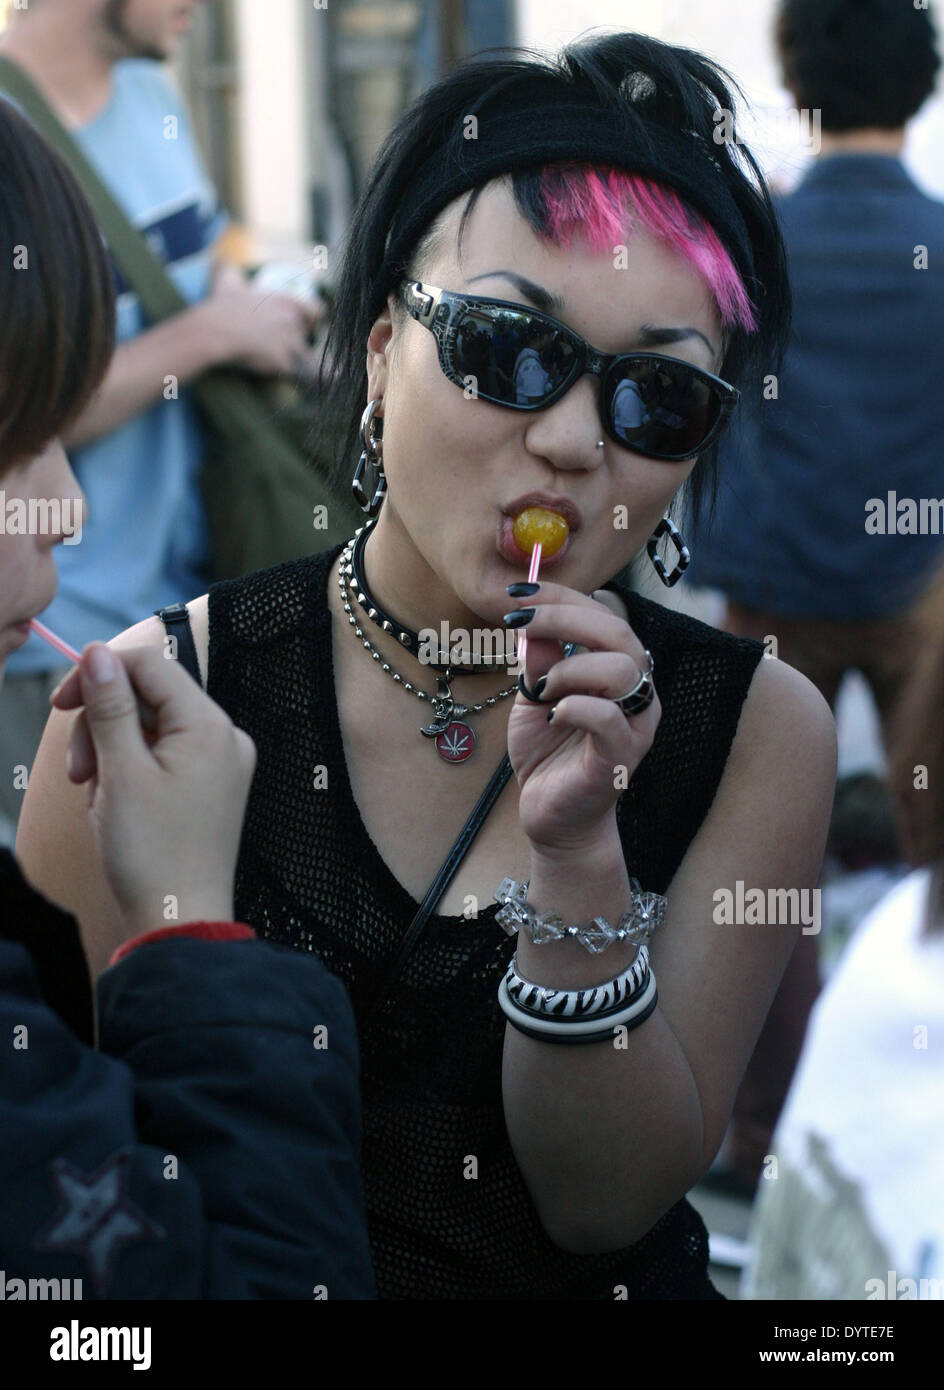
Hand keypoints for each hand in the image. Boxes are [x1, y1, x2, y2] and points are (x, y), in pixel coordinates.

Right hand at [50, 643, 256, 940]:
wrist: (179, 920)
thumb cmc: (150, 852)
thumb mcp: (119, 771)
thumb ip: (110, 705)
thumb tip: (99, 650)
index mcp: (210, 725)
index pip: (150, 664)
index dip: (100, 674)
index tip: (61, 702)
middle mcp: (225, 736)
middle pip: (148, 695)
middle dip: (102, 725)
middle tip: (79, 771)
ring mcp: (221, 763)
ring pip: (150, 727)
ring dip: (110, 752)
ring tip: (95, 797)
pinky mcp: (210, 786)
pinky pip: (162, 756)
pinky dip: (130, 772)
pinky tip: (115, 806)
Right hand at [205, 271, 322, 377]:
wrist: (214, 330)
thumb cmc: (221, 306)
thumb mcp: (227, 280)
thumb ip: (229, 269)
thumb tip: (222, 260)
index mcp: (286, 301)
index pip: (317, 311)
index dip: (312, 320)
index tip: (306, 325)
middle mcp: (294, 321)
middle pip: (306, 336)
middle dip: (296, 343)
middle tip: (278, 348)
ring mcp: (291, 343)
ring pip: (306, 358)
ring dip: (298, 362)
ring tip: (290, 367)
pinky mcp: (285, 364)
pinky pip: (300, 375)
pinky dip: (302, 379)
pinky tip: (299, 381)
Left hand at [505, 582, 660, 854]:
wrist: (553, 818)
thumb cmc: (548, 754)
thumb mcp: (534, 696)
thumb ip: (538, 658)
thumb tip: (528, 615)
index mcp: (619, 670)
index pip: (602, 615)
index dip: (562, 597)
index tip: (518, 592)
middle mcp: (637, 693)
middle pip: (617, 633)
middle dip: (564, 617)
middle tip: (520, 621)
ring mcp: (635, 726)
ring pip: (621, 669)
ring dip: (569, 668)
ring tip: (542, 689)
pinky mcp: (621, 758)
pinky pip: (609, 717)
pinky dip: (574, 706)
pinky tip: (551, 715)